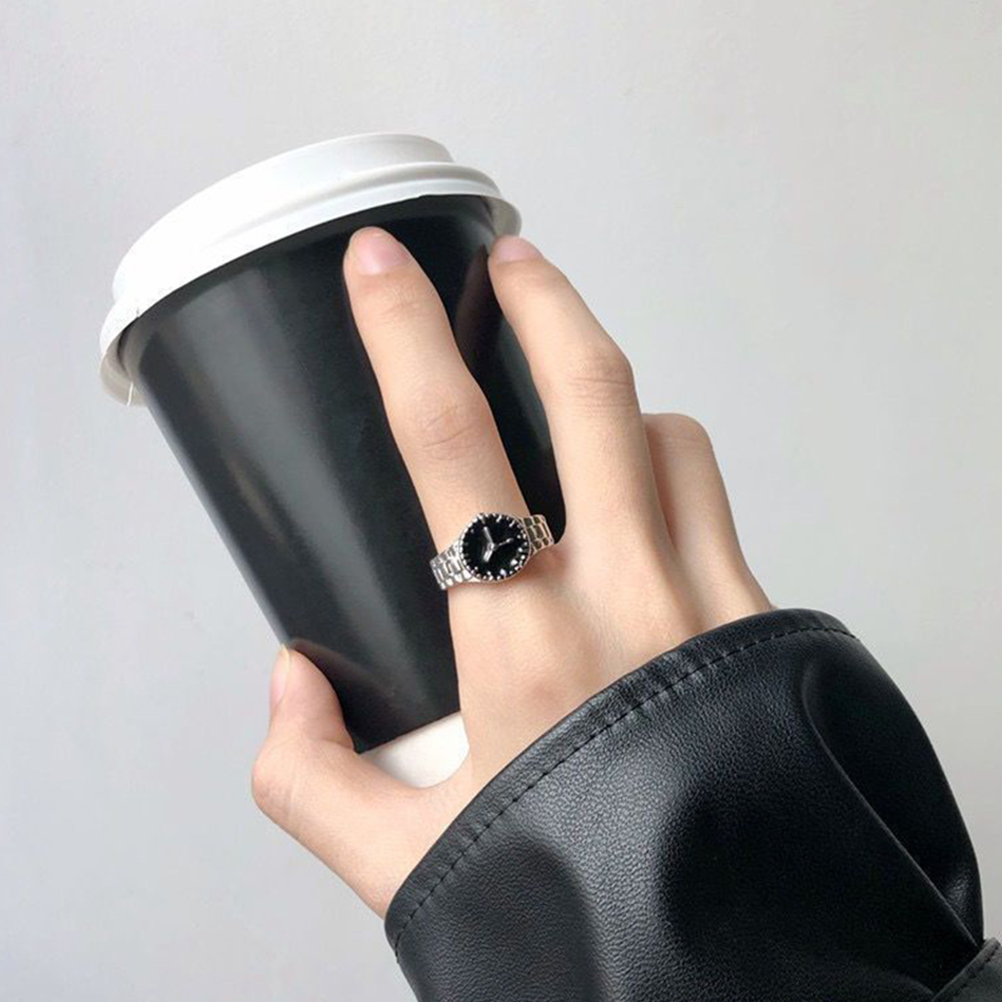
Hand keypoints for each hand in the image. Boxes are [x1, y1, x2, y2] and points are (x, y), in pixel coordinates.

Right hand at [251, 228, 769, 916]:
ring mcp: (710, 602)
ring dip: (616, 393)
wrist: (732, 969)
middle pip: (589, 390)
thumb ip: (309, 775)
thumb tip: (289, 685)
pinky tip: (640, 492)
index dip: (402, 334)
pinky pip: (714, 499)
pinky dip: (671, 465)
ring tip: (573, 386)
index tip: (377, 269)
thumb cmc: (582, 907)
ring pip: (667, 435)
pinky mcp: (762, 621)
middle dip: (540, 299)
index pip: (449, 443)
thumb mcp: (404, 859)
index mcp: (523, 649)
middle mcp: (628, 602)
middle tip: (506, 260)